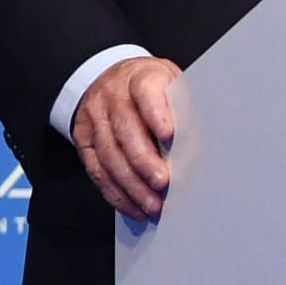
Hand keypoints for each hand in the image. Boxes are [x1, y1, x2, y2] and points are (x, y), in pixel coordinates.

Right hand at [72, 56, 181, 221]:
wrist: (111, 79)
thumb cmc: (150, 87)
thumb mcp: (169, 83)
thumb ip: (181, 106)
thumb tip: (202, 140)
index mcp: (139, 78)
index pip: (146, 92)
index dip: (156, 113)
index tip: (169, 135)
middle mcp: (112, 96)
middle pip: (125, 129)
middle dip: (143, 160)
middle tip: (162, 182)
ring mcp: (94, 118)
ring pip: (109, 155)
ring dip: (131, 185)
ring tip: (152, 205)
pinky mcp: (83, 139)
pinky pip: (96, 170)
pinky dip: (115, 192)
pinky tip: (133, 206)